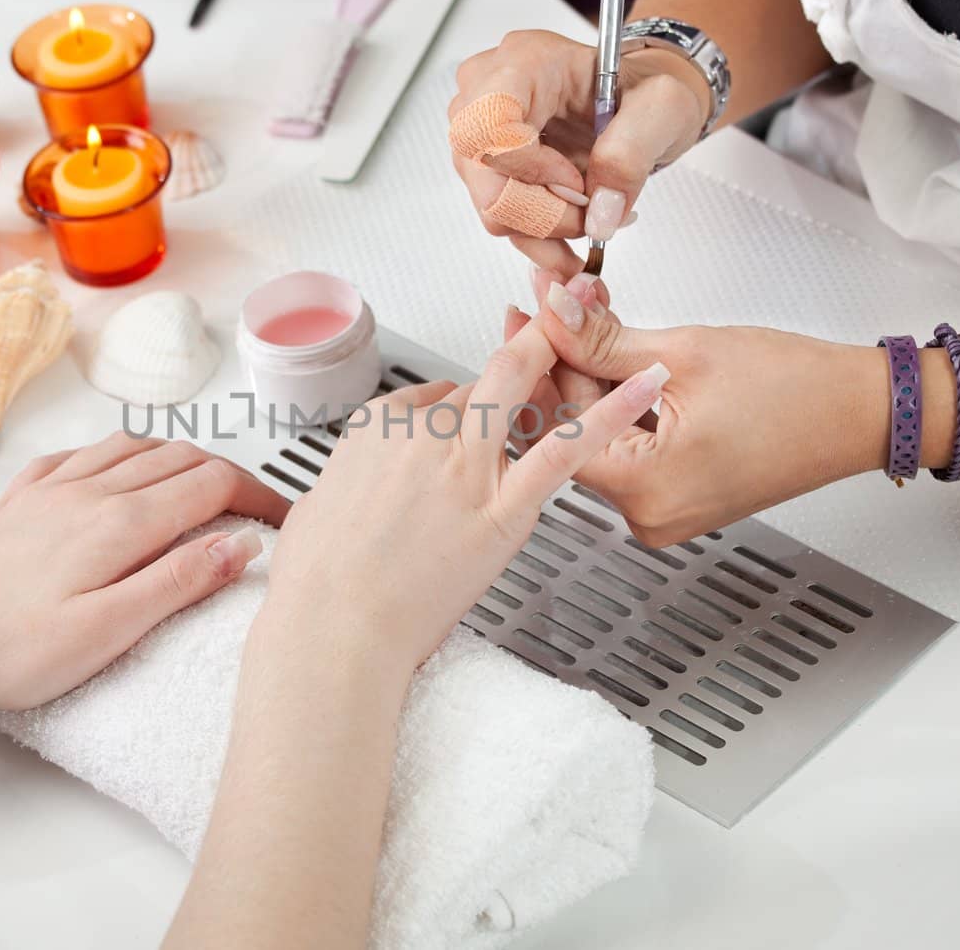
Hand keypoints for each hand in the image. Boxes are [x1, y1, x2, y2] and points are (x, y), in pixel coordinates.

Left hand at [0, 435, 291, 726]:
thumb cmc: (10, 652)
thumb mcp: (108, 633)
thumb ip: (179, 582)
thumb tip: (242, 544)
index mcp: (118, 524)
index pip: (213, 485)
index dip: (260, 497)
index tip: (287, 520)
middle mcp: (88, 490)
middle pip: (181, 457)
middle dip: (230, 475)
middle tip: (256, 510)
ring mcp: (51, 488)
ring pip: (134, 446)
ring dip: (181, 458)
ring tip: (204, 489)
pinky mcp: (20, 498)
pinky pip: (83, 454)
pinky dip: (120, 455)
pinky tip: (120, 475)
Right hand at [259, 320, 670, 674]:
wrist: (333, 629)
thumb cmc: (316, 585)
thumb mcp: (317, 509)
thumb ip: (350, 484)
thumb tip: (352, 488)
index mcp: (375, 427)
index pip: (434, 396)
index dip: (462, 410)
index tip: (473, 422)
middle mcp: (422, 434)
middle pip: (482, 381)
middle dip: (520, 351)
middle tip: (550, 330)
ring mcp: (465, 465)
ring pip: (517, 389)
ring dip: (553, 363)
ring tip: (589, 335)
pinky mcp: (503, 508)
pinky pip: (565, 448)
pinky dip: (612, 412)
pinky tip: (644, 385)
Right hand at [448, 29, 710, 277]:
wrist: (635, 98)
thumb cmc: (642, 88)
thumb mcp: (662, 107)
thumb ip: (631, 154)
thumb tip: (599, 214)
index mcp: (526, 61)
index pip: (488, 123)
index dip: (529, 168)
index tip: (577, 182)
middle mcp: (489, 92)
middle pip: (484, 175)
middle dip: (542, 213)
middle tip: (593, 217)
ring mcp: (482, 133)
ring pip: (491, 206)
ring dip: (546, 230)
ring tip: (593, 220)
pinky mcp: (488, 168)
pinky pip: (502, 218)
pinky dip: (541, 238)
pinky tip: (575, 233)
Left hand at [515, 274, 889, 545]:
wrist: (862, 412)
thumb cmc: (797, 391)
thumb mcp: (683, 353)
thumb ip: (602, 340)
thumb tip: (553, 315)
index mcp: (646, 491)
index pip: (559, 427)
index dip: (539, 362)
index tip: (524, 316)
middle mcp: (650, 515)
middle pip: (577, 432)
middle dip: (565, 362)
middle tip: (553, 306)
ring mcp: (665, 511)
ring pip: (603, 436)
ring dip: (593, 377)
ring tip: (588, 318)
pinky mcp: (679, 498)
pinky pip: (631, 448)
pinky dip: (622, 402)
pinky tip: (618, 356)